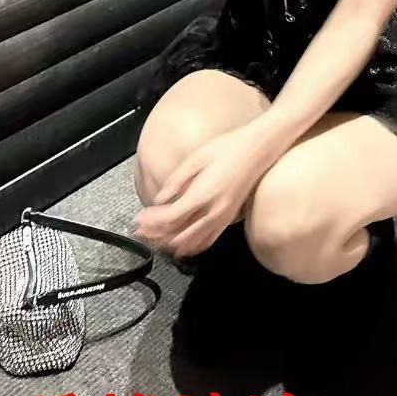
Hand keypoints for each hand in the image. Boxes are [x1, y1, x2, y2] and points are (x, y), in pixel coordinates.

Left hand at [131, 123, 270, 259]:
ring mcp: (222, 218)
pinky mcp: (228, 219)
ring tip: (154, 239)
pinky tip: (181, 246)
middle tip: (140, 232)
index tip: (139, 219)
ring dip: (170, 243)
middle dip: (156, 236)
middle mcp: (212, 212)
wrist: (258, 150)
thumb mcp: (197, 158)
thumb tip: (160, 199)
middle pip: (178, 234)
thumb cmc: (227, 148)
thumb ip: (176, 181)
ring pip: (192, 242)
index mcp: (202, 195)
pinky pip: (208, 241)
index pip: (170, 218)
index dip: (152, 222)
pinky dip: (191, 247)